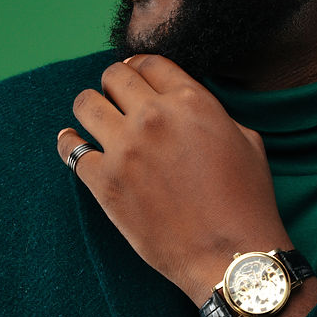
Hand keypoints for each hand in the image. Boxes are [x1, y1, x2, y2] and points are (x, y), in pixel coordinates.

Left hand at [57, 55, 290, 304]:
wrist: (231, 255)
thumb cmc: (246, 201)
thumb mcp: (246, 140)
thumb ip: (211, 113)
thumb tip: (186, 105)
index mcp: (191, 101)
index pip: (151, 62)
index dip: (141, 68)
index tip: (136, 80)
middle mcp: (154, 117)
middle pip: (114, 75)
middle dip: (116, 85)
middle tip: (118, 100)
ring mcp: (125, 149)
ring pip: (85, 104)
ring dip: (91, 107)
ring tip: (96, 120)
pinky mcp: (104, 183)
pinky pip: (70, 149)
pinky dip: (69, 143)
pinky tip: (73, 143)